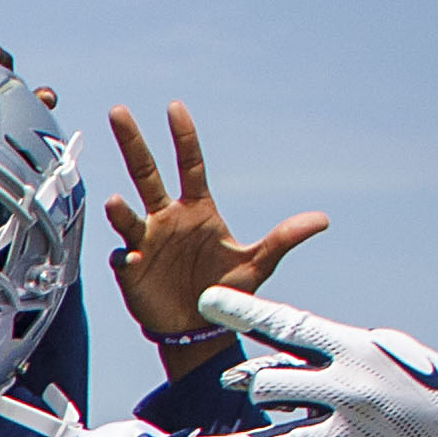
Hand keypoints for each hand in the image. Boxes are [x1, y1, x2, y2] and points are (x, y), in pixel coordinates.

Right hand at [101, 101, 330, 347]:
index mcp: (197, 210)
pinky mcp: (132, 268)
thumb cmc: (225, 290)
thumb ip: (285, 238)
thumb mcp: (258, 262)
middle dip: (132, 142)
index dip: (183, 137)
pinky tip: (129, 259)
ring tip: (114, 203)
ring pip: (128, 215)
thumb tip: (322, 220)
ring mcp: (147, 241)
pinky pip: (122, 257)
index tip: (174, 108)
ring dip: (121, 210)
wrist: (198, 329)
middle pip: (146, 173)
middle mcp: (168, 218)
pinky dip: (123, 256)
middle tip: (118, 111)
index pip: (189, 165)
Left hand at [178, 289, 437, 436]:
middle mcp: (346, 390)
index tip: (206, 299)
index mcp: (350, 349)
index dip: (246, 312)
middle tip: (237, 400)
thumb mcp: (365, 351)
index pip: (289, 326)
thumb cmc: (400, 377)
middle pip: (273, 390)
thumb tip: (241, 381)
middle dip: (249, 392)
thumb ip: (306, 363)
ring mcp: (351, 433)